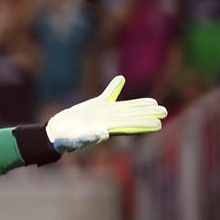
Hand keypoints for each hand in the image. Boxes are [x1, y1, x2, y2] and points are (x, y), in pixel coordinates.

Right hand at [46, 75, 167, 152]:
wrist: (55, 134)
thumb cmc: (65, 140)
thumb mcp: (77, 140)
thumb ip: (90, 137)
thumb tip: (102, 135)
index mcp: (108, 128)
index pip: (131, 125)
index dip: (145, 124)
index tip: (159, 123)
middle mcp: (110, 120)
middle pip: (133, 116)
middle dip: (148, 114)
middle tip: (164, 112)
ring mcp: (103, 112)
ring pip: (125, 106)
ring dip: (139, 104)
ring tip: (154, 102)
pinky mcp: (94, 105)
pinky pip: (107, 95)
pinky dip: (114, 87)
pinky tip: (120, 79)